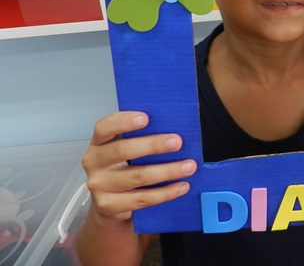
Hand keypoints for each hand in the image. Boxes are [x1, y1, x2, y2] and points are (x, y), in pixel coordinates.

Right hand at [82, 111, 196, 221]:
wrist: (110, 204)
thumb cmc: (124, 167)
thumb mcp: (127, 149)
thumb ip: (143, 137)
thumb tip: (174, 126)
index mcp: (99, 142)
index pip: (104, 127)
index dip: (123, 121)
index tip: (145, 118)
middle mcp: (94, 162)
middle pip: (122, 150)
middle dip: (153, 145)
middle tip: (178, 142)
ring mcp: (99, 185)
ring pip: (137, 176)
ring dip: (167, 171)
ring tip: (189, 166)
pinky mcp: (109, 205)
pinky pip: (142, 198)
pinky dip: (165, 193)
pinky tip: (182, 186)